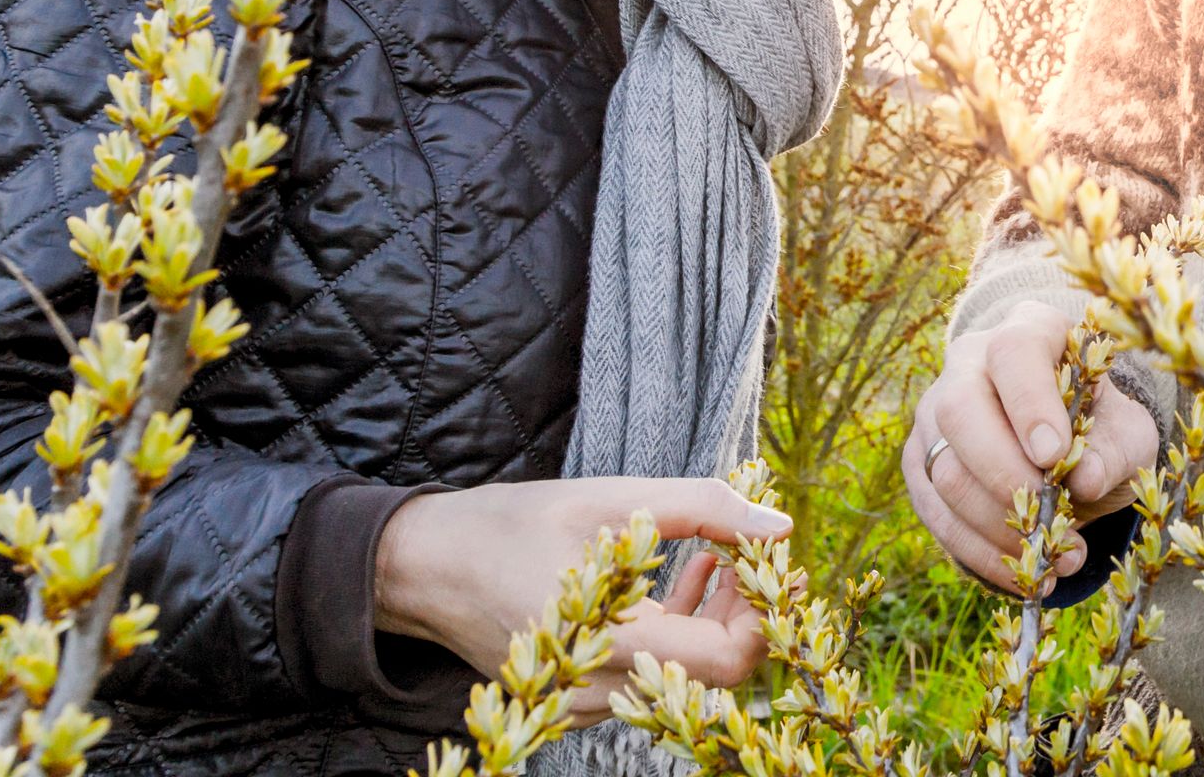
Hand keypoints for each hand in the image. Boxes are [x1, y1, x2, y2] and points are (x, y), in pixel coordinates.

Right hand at [375, 475, 789, 726]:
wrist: (424, 567)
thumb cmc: (512, 526)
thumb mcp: (613, 501)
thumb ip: (703, 510)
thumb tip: (780, 526)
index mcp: (610, 645)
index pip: (728, 661)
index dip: (762, 613)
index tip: (764, 560)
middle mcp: (599, 690)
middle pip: (714, 672)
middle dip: (744, 612)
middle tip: (748, 552)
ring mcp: (586, 701)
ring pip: (686, 675)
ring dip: (714, 619)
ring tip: (717, 556)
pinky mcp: (577, 695)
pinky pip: (652, 675)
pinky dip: (680, 630)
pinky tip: (684, 577)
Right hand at [905, 299, 1158, 592]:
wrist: (1070, 446)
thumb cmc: (1102, 426)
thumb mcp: (1129, 432)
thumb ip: (1115, 448)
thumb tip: (1085, 479)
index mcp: (1028, 331)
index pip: (1014, 354)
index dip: (1030, 404)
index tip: (1056, 457)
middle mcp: (969, 362)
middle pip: (959, 410)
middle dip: (1004, 475)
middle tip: (1049, 521)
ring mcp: (935, 412)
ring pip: (943, 469)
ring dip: (996, 526)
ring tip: (1054, 558)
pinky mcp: (919, 462)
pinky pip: (934, 512)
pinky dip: (979, 551)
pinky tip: (1023, 573)